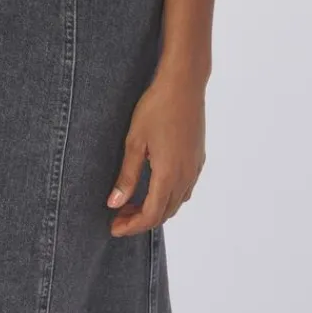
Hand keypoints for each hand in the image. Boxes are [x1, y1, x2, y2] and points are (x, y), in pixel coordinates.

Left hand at [106, 70, 205, 235]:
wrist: (184, 85)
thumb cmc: (156, 108)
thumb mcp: (134, 141)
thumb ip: (127, 176)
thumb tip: (114, 204)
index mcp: (168, 175)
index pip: (150, 215)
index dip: (131, 226)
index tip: (113, 228)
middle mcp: (185, 177)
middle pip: (164, 213)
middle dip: (140, 220)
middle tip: (118, 217)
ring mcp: (195, 168)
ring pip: (176, 202)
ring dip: (155, 209)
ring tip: (132, 204)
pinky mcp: (198, 158)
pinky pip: (185, 189)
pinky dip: (169, 197)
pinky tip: (155, 186)